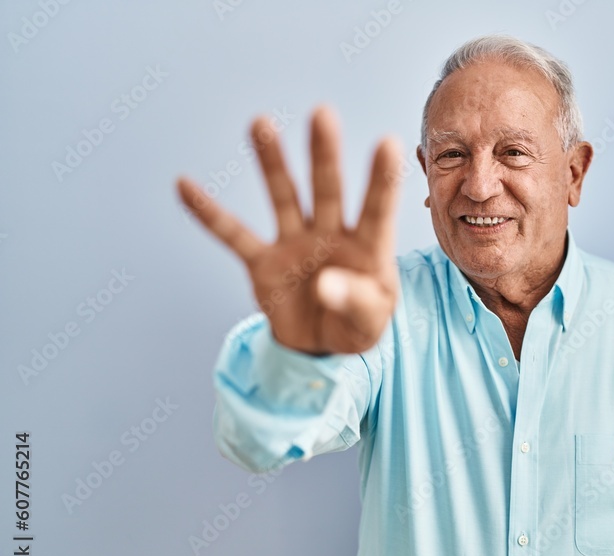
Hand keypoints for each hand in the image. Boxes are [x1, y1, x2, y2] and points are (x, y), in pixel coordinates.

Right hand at [177, 106, 401, 354]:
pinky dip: (208, 213)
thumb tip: (325, 283)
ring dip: (272, 163)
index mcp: (369, 248)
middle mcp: (332, 234)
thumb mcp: (370, 323)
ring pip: (284, 197)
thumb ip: (355, 302)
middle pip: (328, 190)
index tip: (389, 142)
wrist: (321, 345)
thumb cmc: (357, 325)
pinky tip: (185, 185)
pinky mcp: (263, 262)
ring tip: (261, 124)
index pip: (378, 211)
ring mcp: (296, 244)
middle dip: (324, 154)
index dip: (382, 180)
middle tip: (322, 113)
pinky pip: (233, 235)